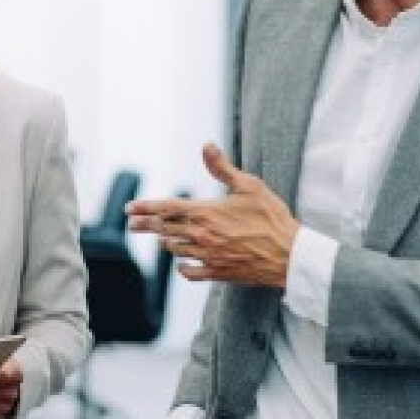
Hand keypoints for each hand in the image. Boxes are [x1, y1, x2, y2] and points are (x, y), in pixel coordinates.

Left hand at [126, 143, 299, 287]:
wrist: (290, 255)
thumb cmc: (272, 217)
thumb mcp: (249, 185)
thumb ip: (222, 168)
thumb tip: (206, 146)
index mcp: (206, 212)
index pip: (166, 208)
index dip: (145, 207)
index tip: (129, 208)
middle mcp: (201, 235)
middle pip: (163, 230)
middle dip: (145, 225)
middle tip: (132, 224)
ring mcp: (207, 256)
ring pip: (175, 250)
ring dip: (165, 243)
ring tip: (160, 239)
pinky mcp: (217, 272)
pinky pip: (190, 272)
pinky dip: (183, 267)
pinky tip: (181, 263)